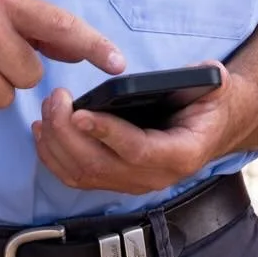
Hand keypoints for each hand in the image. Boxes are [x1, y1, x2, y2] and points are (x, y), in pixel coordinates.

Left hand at [33, 63, 233, 196]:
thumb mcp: (213, 86)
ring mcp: (134, 183)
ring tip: (46, 111)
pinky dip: (55, 158)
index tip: (80, 113)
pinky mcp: (118, 180)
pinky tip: (43, 133)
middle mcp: (154, 176)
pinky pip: (80, 178)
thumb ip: (206, 80)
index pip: (137, 150)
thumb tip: (200, 73)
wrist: (214, 127)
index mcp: (180, 153)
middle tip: (56, 100)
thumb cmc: (210, 103)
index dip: (107, 133)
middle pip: (100, 166)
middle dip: (68, 134)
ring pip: (84, 175)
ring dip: (57, 145)